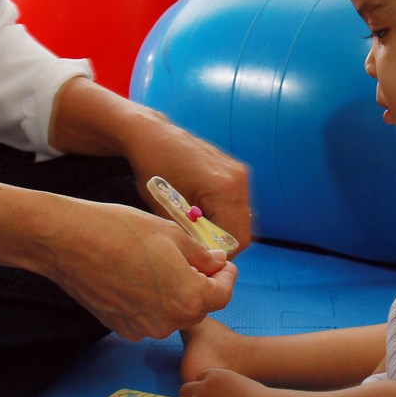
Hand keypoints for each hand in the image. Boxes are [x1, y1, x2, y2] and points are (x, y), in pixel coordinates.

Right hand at [44, 200, 236, 341]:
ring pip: (172, 313)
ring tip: (160, 265)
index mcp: (189, 298)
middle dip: (202, 284)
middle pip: (199, 307)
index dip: (227, 276)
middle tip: (194, 259)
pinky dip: (151, 302)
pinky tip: (136, 277)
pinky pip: (148, 317)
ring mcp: (142, 328)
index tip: (222, 263)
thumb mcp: (172, 234)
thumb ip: (201, 255)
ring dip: (175, 294)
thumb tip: (216, 263)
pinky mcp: (120, 327)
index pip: (224, 294)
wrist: (69, 241)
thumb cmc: (121, 230)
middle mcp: (168, 322)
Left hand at [47, 78, 252, 253]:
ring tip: (196, 231)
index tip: (199, 259)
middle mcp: (238, 179)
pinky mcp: (235, 170)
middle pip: (243, 231)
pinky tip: (200, 214)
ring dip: (224, 230)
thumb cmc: (153, 171)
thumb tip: (203, 260)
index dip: (219, 255)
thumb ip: (189, 237)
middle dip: (222, 244)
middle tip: (197, 249)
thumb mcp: (166, 211)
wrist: (152, 136)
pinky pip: (237, 204)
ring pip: (242, 219)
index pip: (236, 239)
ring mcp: (238, 172)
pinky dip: (223, 215)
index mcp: (224, 189)